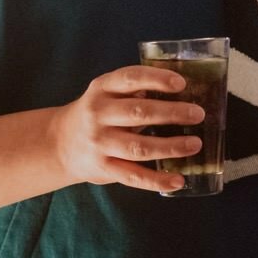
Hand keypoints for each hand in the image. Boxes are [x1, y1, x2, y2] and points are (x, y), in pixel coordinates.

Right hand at [49, 65, 205, 192]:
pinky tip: (178, 179)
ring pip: (138, 147)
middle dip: (172, 113)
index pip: (130, 78)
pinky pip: (133, 176)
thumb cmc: (97, 113)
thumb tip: (182, 92)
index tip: (181, 84)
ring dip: (170, 146)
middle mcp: (98, 114)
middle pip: (138, 113)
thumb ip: (135, 90)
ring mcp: (100, 143)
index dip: (156, 79)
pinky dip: (157, 180)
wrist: (60, 143)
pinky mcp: (103, 168)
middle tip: (198, 114)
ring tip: (194, 144)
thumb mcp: (107, 93)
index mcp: (102, 88)